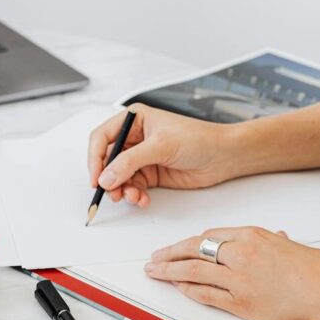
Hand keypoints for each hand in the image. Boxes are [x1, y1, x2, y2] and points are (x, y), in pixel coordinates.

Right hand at [87, 104, 235, 207]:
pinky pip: (133, 187)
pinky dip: (135, 195)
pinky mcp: (150, 174)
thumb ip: (129, 162)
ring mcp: (142, 157)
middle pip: (107, 160)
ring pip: (119, 177)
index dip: (95, 158)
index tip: (96, 178)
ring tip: (132, 197)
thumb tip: (105, 177)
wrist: (224, 156)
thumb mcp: (160, 146)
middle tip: (112, 193)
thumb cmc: (198, 138)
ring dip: (122, 190)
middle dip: (109, 178)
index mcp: (133, 120)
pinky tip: (143, 199)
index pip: (102, 138)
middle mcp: (134, 138)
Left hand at [144, 227, 319, 319]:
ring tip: (154, 272)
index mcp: (251, 235)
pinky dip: (189, 290)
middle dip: (169, 253)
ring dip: (169, 271)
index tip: (178, 247)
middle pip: (194, 249)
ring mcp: (238, 279)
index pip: (209, 235)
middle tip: (155, 257)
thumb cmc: (315, 269)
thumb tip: (271, 237)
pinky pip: (206, 294)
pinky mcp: (241, 302)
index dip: (188, 243)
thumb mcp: (287, 244)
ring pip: (193, 272)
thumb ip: (271, 241)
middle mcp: (241, 253)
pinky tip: (178, 287)